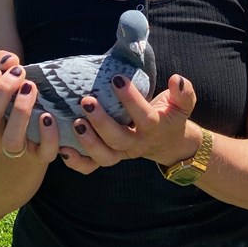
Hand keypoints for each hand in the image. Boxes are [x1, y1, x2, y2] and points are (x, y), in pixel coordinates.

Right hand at [0, 49, 58, 161]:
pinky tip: (48, 116)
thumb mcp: (2, 82)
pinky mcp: (39, 156)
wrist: (29, 140)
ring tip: (30, 87)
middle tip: (18, 72)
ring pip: (11, 141)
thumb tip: (8, 60)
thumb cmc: (11, 102)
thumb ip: (1, 65)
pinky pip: (43, 153)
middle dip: (1, 91)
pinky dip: (48, 135)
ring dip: (20, 110)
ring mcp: (15, 151)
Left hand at [59, 73, 198, 174]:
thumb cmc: (169, 115)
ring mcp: (122, 153)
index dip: (130, 99)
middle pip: (119, 139)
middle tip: (87, 101)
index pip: (143, 115)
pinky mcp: (110, 157)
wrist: (170, 143)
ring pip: (105, 157)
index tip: (116, 79)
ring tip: (76, 122)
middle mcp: (137, 143)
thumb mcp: (182, 104)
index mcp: (154, 127)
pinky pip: (92, 167)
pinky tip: (64, 149)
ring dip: (89, 142)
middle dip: (102, 122)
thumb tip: (176, 79)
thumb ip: (184, 92)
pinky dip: (77, 162)